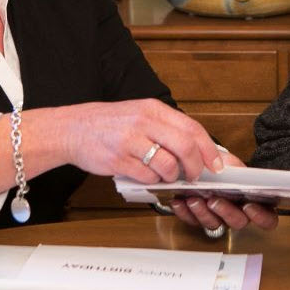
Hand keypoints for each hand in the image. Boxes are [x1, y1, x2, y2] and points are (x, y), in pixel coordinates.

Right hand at [64, 98, 223, 182]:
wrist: (72, 128)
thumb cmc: (110, 123)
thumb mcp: (140, 114)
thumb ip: (166, 127)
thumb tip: (196, 148)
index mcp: (153, 109)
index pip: (192, 127)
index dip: (209, 148)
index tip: (217, 164)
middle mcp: (144, 122)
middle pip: (185, 146)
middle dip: (195, 166)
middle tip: (194, 176)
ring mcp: (130, 141)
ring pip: (167, 164)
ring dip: (171, 176)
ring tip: (165, 176)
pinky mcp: (118, 160)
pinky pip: (147, 176)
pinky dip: (152, 181)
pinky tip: (146, 176)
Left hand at [168, 150, 278, 232]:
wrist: (202, 165)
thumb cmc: (222, 167)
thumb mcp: (232, 164)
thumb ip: (239, 170)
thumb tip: (241, 175)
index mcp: (254, 203)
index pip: (268, 219)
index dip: (261, 216)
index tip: (249, 206)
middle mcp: (237, 214)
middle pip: (238, 223)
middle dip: (226, 212)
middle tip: (214, 200)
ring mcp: (218, 219)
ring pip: (214, 224)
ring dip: (203, 213)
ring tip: (193, 199)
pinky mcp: (199, 219)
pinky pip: (192, 221)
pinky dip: (185, 212)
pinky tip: (180, 201)